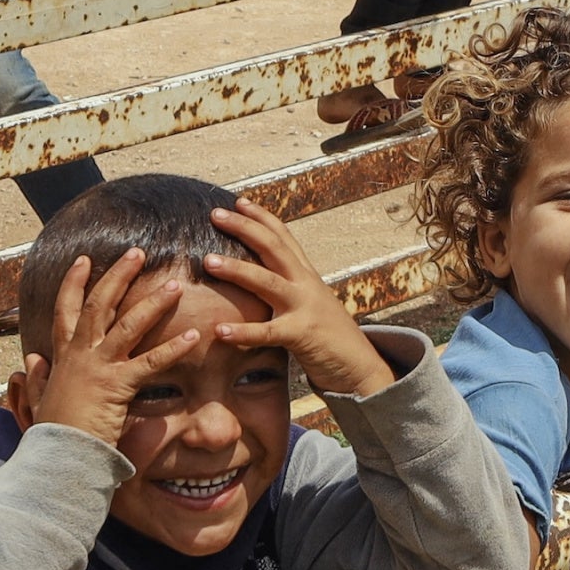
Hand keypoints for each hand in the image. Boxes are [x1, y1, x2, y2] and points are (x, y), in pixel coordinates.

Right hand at [13, 251, 200, 452]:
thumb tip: (31, 360)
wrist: (55, 460)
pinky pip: (151, 363)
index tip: (84, 260)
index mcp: (62, 358)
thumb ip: (37, 381)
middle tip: (137, 252)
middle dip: (118, 275)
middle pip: (98, 304)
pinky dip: (173, 348)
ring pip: (127, 324)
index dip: (74, 283)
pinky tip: (193, 336)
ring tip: (175, 284)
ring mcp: (97, 368)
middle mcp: (79, 356)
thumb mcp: (39, 403)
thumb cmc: (51, 436)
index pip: (66, 311)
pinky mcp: (116, 387)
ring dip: (153, 302)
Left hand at [202, 200, 393, 397]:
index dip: (262, 217)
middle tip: (215, 214)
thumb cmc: (331, 339)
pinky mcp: (302, 335)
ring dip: (236, 269)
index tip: (238, 202)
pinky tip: (220, 330)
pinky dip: (243, 332)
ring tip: (208, 260)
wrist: (361, 367)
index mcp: (307, 276)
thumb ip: (290, 290)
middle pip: (273, 247)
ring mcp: (305, 307)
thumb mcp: (311, 305)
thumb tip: (264, 282)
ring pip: (267, 282)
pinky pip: (267, 332)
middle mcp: (306, 285)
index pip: (284, 238)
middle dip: (244, 228)